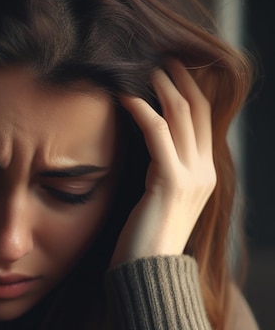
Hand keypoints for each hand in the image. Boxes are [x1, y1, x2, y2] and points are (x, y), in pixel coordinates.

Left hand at [111, 60, 215, 266]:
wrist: (147, 274)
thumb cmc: (144, 241)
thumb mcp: (159, 202)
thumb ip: (161, 174)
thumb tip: (147, 153)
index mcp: (204, 175)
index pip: (202, 120)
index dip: (187, 89)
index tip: (168, 68)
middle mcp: (204, 171)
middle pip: (196, 108)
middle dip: (177, 77)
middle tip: (155, 55)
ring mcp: (191, 175)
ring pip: (180, 114)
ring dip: (159, 84)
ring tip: (139, 65)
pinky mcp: (169, 180)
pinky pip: (156, 131)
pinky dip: (140, 108)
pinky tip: (124, 94)